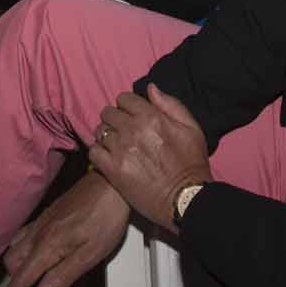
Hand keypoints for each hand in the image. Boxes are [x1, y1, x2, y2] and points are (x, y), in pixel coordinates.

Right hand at [0, 169, 129, 286]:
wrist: (109, 185)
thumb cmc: (105, 218)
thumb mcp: (90, 254)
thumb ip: (64, 276)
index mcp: (47, 247)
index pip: (22, 280)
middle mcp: (38, 234)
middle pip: (12, 265)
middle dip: (14, 284)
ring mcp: (41, 223)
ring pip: (14, 249)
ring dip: (16, 267)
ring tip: (29, 280)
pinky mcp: (47, 215)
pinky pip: (23, 235)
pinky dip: (21, 250)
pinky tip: (35, 254)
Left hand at [88, 85, 211, 231]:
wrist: (185, 198)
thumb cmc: (191, 163)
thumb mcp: (191, 129)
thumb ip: (171, 104)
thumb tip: (150, 88)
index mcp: (151, 117)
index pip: (124, 98)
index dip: (127, 105)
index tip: (131, 115)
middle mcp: (132, 130)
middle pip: (108, 113)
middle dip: (115, 118)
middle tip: (122, 130)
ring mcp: (120, 149)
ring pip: (99, 131)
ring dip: (106, 135)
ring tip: (115, 144)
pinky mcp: (112, 169)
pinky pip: (93, 152)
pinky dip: (99, 152)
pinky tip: (109, 157)